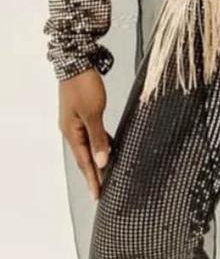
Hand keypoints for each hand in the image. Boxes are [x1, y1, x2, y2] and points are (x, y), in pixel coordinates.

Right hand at [59, 69, 109, 200]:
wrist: (77, 62)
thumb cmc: (84, 86)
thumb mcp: (93, 113)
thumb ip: (98, 138)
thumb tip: (101, 162)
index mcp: (72, 132)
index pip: (84, 162)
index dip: (92, 179)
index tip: (98, 195)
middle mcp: (72, 130)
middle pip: (85, 157)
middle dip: (94, 174)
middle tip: (102, 191)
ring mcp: (77, 122)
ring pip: (89, 146)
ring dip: (98, 160)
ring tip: (107, 174)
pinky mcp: (83, 113)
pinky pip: (93, 134)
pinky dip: (100, 144)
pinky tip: (109, 148)